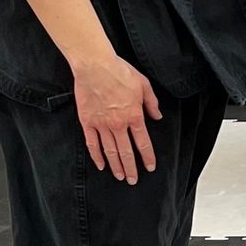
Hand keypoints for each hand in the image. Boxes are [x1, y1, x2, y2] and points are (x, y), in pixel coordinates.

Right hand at [73, 53, 161, 183]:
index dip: (148, 157)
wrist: (95, 66)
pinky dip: (97, 156)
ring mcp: (102, 124)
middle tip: (133, 180)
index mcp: (134, 116)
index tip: (150, 167)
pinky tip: (101, 165)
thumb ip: (151, 103)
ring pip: (110, 151)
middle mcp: (118, 124)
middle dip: (131, 168)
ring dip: (116, 166)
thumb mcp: (144, 84)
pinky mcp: (87, 122)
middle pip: (126, 152)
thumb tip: (157, 116)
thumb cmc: (119, 71)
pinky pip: (92, 143)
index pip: (143, 143)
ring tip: (119, 176)